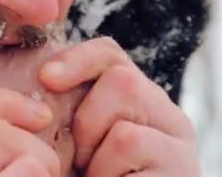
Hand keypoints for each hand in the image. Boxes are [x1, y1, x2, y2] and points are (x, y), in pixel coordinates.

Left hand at [39, 37, 199, 175]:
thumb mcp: (69, 141)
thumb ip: (66, 108)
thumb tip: (40, 73)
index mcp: (134, 104)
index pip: (111, 56)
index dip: (78, 59)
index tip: (45, 77)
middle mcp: (162, 117)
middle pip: (121, 78)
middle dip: (85, 119)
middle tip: (80, 157)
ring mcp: (177, 144)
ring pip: (123, 114)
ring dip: (93, 151)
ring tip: (96, 176)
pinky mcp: (181, 169)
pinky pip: (129, 143)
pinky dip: (106, 171)